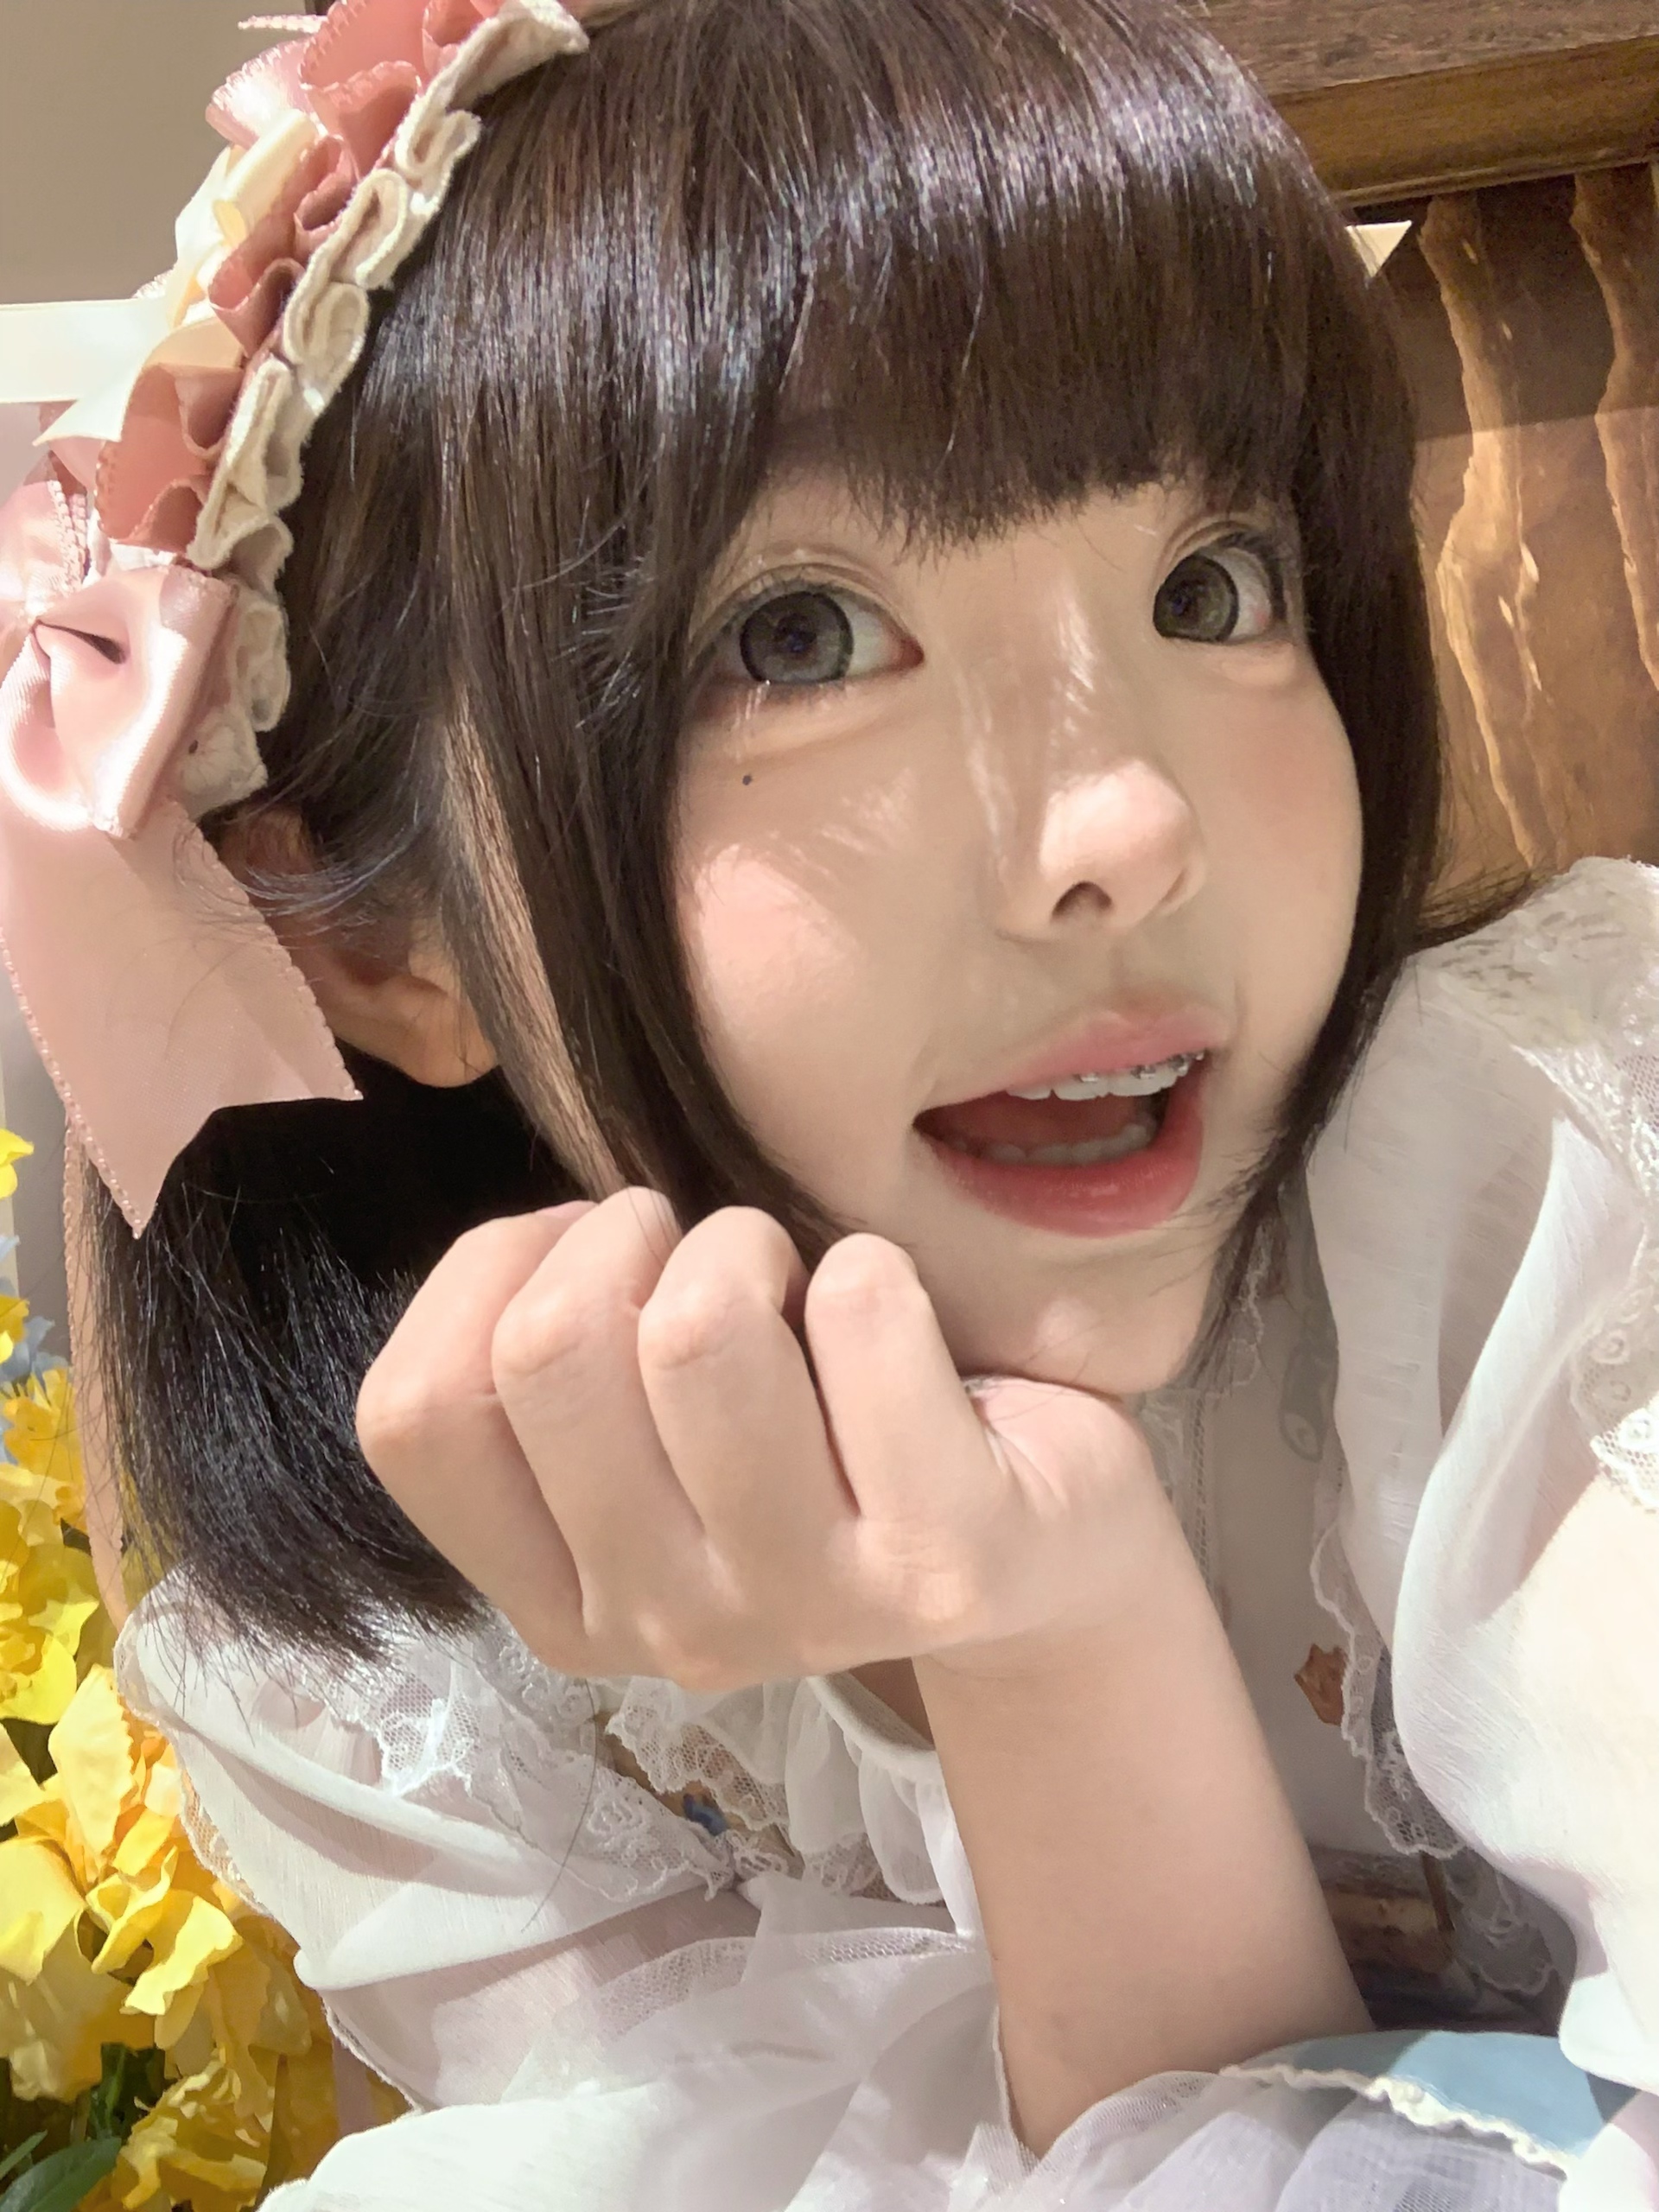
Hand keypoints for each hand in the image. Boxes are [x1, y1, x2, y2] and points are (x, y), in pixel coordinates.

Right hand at [356, 1191, 1173, 1690]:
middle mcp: (660, 1629)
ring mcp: (800, 1609)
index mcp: (559, 1601)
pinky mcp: (940, 1559)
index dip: (491, 1275)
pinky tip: (899, 1318)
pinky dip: (874, 1266)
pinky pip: (860, 1317)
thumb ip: (552, 1358)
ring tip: (800, 1283)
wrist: (1038, 1559)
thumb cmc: (821, 1443)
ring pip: (693, 1332)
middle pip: (548, 1350)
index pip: (414, 1416)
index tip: (590, 1259)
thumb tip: (536, 1246)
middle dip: (628, 1236)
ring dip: (748, 1244)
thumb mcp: (650, 1431)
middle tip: (714, 1260)